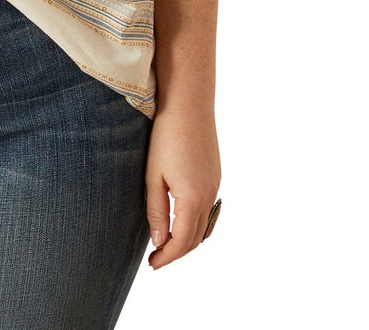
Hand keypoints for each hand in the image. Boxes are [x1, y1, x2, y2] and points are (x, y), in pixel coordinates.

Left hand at [144, 106, 220, 269]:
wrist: (189, 104)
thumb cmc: (166, 136)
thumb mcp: (154, 175)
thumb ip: (157, 211)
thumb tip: (159, 241)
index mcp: (193, 199)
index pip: (182, 242)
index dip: (167, 257)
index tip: (152, 265)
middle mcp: (210, 196)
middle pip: (196, 239)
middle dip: (177, 252)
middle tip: (156, 259)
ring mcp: (215, 185)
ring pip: (205, 226)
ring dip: (188, 240)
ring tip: (167, 244)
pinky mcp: (215, 175)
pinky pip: (209, 210)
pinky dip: (197, 224)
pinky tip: (183, 221)